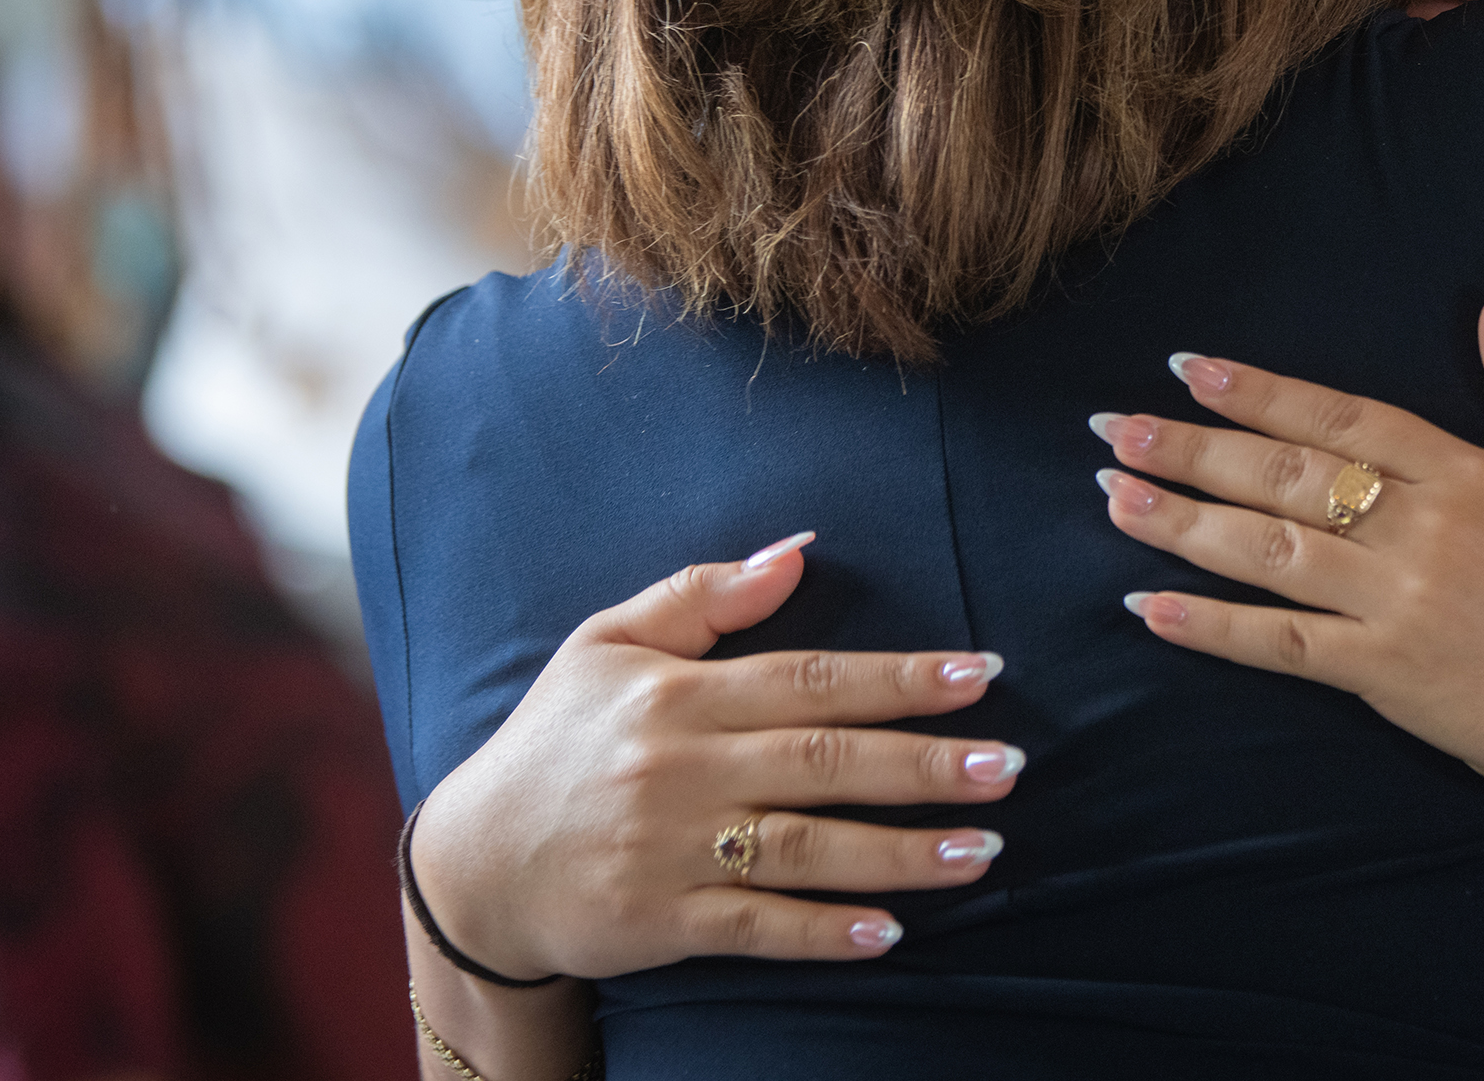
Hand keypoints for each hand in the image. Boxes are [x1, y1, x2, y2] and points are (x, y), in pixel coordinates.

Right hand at [409, 535, 1023, 978]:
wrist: (473, 862)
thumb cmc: (555, 740)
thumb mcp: (609, 642)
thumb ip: (704, 593)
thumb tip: (799, 550)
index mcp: (677, 692)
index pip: (810, 679)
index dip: (900, 678)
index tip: (980, 674)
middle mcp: (679, 768)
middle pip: (823, 762)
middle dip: (925, 764)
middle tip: (1010, 768)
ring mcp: (670, 850)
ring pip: (805, 849)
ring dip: (901, 852)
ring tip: (985, 849)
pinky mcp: (659, 923)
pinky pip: (756, 929)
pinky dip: (825, 933)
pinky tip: (892, 932)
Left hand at [1093, 277, 1483, 828]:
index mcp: (1464, 474)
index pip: (1339, 418)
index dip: (1259, 391)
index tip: (1187, 367)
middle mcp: (1421, 532)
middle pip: (1284, 478)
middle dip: (1190, 450)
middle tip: (1112, 432)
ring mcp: (1399, 606)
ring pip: (1268, 553)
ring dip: (1182, 526)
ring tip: (1112, 499)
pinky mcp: (1388, 676)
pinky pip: (1283, 647)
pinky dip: (1212, 629)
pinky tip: (1150, 609)